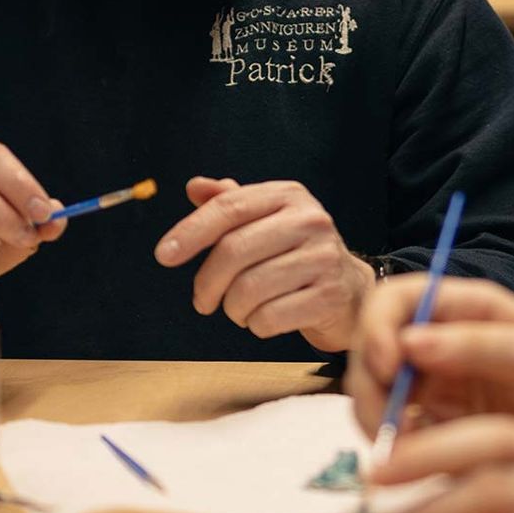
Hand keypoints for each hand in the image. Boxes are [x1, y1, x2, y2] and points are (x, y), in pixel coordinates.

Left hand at [154, 177, 373, 351]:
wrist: (349, 290)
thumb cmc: (296, 254)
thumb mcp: (265, 221)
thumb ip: (230, 204)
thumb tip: (194, 187)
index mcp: (288, 195)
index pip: (229, 208)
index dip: (191, 231)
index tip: (164, 255)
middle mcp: (310, 220)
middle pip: (234, 251)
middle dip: (206, 283)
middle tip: (202, 301)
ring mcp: (323, 257)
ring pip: (248, 290)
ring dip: (233, 308)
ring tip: (240, 309)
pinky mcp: (330, 295)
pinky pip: (269, 318)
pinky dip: (256, 325)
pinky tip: (264, 318)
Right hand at [347, 276, 513, 445]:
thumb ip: (481, 344)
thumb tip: (409, 342)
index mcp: (462, 308)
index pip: (394, 301)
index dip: (377, 329)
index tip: (389, 368)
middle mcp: (436, 342)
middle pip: (371, 351)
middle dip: (369, 386)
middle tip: (387, 428)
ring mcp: (430, 387)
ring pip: (373, 394)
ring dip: (375, 421)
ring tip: (403, 452)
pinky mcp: (432, 429)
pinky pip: (393, 433)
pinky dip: (393, 449)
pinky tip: (417, 464)